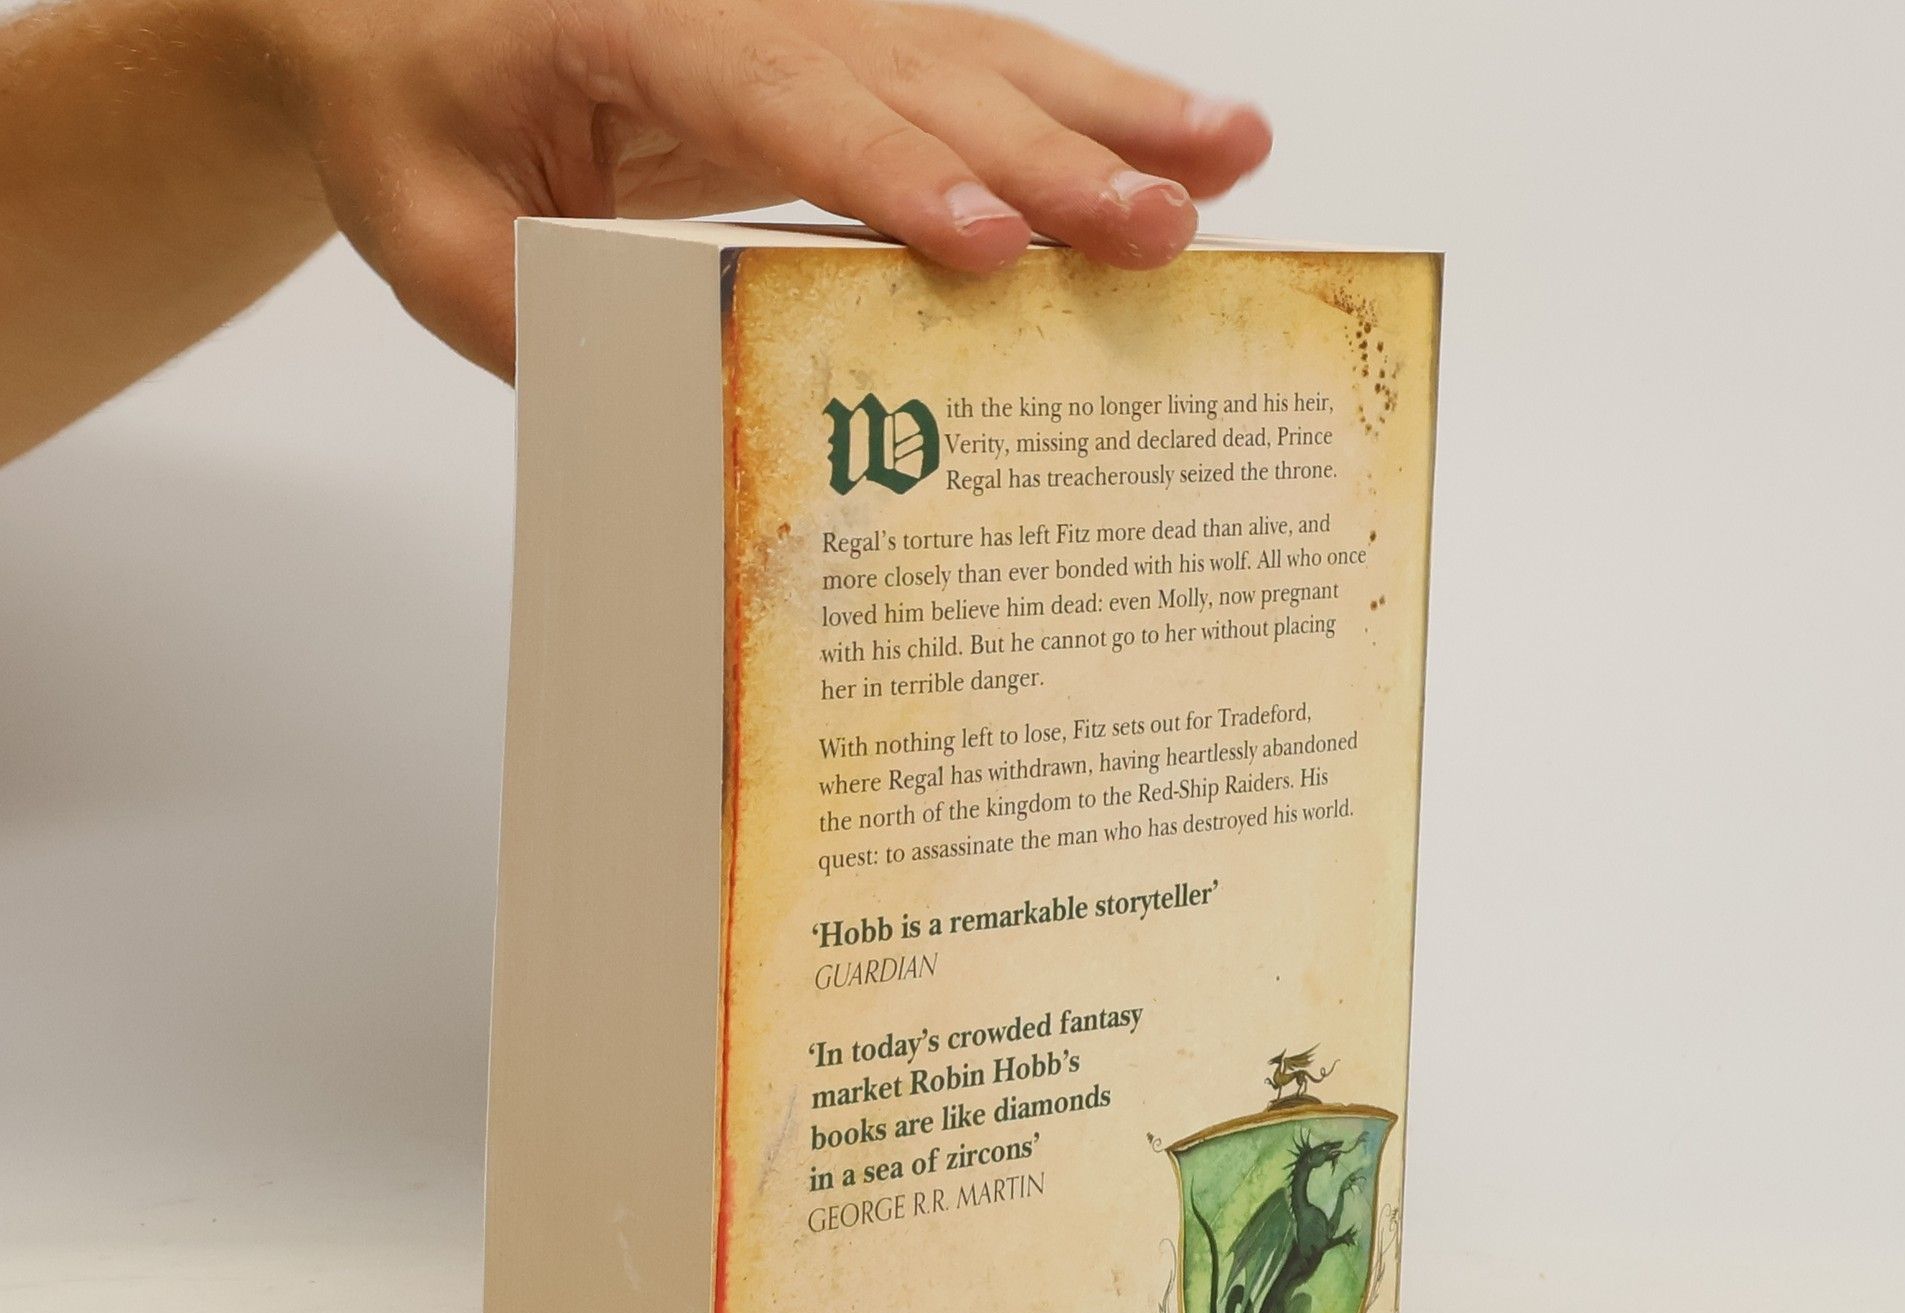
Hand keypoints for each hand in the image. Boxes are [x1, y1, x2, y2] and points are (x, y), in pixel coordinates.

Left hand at [251, 0, 1271, 376]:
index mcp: (633, 25)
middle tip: (1159, 228)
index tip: (983, 242)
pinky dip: (1084, 108)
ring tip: (1233, 160)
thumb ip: (528, 318)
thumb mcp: (428, 236)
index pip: (781, 101)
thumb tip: (669, 415)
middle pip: (920, 77)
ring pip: (979, 57)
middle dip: (1048, 159)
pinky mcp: (848, 55)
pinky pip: (979, 73)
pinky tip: (1182, 138)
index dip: (888, 170)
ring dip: (1109, 117)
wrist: (407, 26)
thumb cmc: (419, 123)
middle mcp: (747, 3)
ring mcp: (811, 16)